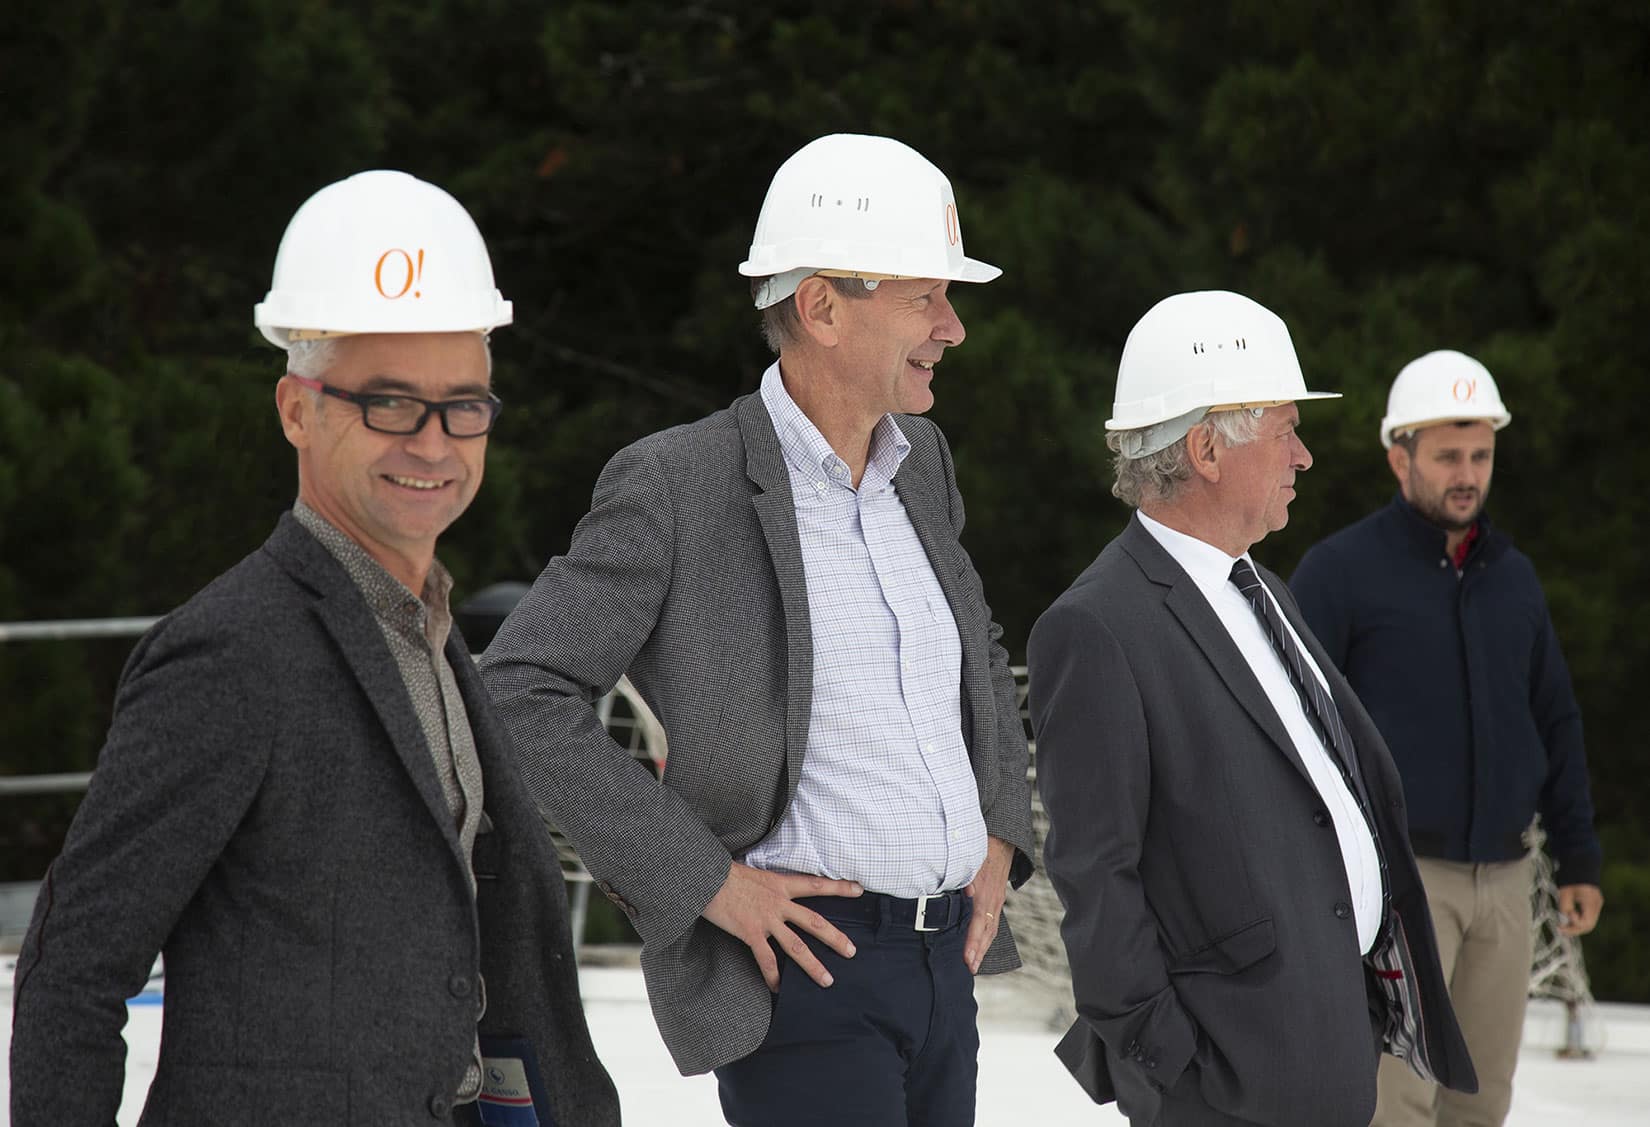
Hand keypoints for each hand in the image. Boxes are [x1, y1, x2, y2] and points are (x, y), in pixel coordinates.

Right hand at [702, 862, 862, 990]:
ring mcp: (766, 919)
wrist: (705, 877)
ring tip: (827, 980)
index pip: (816, 885)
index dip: (839, 887)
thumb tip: (769, 892)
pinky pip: (766, 960)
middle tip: (852, 951)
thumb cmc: (724, 873)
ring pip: (797, 946)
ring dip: (813, 966)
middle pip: (815, 922)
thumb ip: (767, 886)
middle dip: (835, 938)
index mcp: (781, 884)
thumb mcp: (754, 873)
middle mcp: (779, 902)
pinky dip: (773, 977)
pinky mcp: (751, 932)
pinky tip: (778, 989)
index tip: (859, 889)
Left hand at [962, 836, 1014, 973]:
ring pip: (991, 929)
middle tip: (970, 968)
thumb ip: (967, 875)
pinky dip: (987, 937)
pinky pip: (993, 922)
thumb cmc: (983, 849)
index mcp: (985, 893)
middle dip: (978, 951)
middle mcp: (992, 900)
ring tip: (975, 963)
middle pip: (986, 932)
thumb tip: (967, 891)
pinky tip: (982, 945)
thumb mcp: (972, 859)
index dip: (973, 942)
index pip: (978, 923)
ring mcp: (996, 900)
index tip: (967, 957)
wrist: (1002, 840)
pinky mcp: (997, 899)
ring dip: (983, 947)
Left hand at [1556, 883, 1603, 935]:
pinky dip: (1579, 920)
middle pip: (1589, 925)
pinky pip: (1589, 917)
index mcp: (1590, 902)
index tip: (1561, 923)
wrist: (1581, 866)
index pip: (1586, 923)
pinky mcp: (1595, 904)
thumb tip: (1564, 921)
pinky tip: (1569, 920)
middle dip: (1574, 930)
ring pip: (1589, 922)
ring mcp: (1598, 904)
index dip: (1573, 926)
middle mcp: (1597, 905)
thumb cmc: (1571, 878)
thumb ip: (1565, 908)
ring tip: (1563, 927)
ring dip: (1576, 926)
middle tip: (1560, 930)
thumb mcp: (1564, 893)